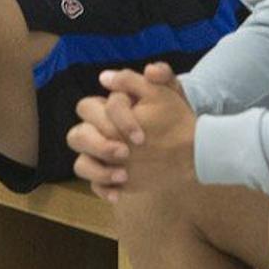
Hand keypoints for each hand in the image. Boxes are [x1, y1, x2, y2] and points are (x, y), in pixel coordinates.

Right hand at [73, 63, 195, 197]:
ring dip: (97, 170)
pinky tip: (119, 193)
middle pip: (77, 136)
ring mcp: (102, 157)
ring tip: (123, 175)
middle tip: (124, 153)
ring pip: (80, 163)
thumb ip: (148, 75)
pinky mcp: (109, 176)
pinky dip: (103, 189)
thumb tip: (107, 77)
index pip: (91, 108)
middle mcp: (99, 132)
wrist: (191, 147)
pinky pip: (93, 185)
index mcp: (107, 109)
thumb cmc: (175, 116)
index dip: (116, 121)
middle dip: (98, 145)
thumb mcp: (168, 92)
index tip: (141, 136)